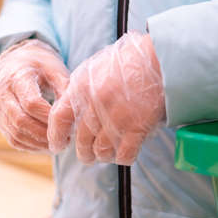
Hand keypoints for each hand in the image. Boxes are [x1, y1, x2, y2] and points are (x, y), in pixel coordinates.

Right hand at [0, 40, 68, 151]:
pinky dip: (31, 146)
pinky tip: (46, 145)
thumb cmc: (38, 65)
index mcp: (16, 77)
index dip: (50, 116)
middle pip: (20, 121)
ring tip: (58, 144)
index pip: (31, 102)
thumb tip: (75, 113)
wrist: (11, 63)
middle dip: (45, 133)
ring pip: (15, 134)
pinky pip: (13, 140)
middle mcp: (1, 94)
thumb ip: (64, 88)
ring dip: (39, 143)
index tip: (66, 121)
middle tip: (65, 139)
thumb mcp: (53, 68)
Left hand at [48, 32, 164, 164]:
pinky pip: (124, 154)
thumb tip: (71, 104)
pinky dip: (123, 158)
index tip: (58, 145)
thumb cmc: (131, 59)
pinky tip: (126, 154)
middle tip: (88, 155)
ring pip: (101, 151)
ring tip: (108, 154)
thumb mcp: (96, 66)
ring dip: (104, 156)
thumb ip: (81, 87)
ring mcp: (116, 118)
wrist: (161, 59)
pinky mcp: (137, 128)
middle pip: (81, 140)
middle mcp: (95, 104)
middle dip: (84, 152)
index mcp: (82, 86)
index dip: (56, 136)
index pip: (59, 118)